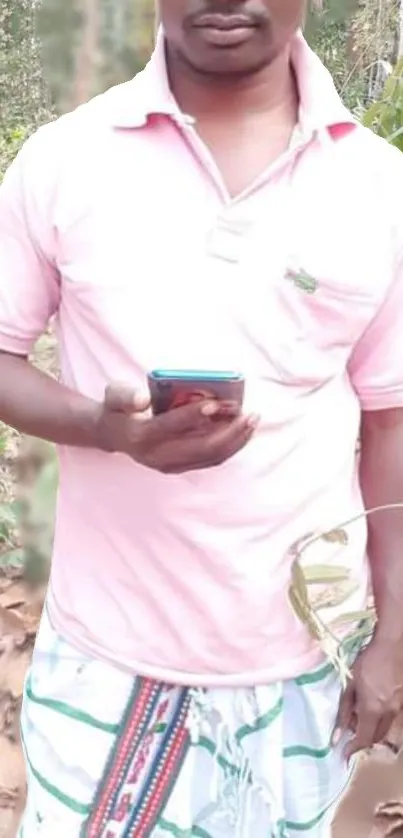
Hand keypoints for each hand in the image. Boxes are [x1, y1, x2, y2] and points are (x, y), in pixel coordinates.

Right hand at [96, 383, 258, 473]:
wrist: (112, 434)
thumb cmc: (118, 408)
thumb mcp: (114, 395)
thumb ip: (125, 396)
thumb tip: (142, 399)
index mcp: (141, 436)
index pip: (170, 426)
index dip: (192, 415)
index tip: (214, 403)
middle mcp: (156, 456)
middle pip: (199, 447)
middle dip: (227, 432)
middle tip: (248, 414)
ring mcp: (169, 465)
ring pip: (209, 457)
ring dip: (234, 441)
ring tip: (252, 421)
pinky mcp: (179, 468)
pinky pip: (210, 460)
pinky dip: (229, 447)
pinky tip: (243, 432)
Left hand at [333, 638, 402, 761]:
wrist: (390, 646)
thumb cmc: (366, 662)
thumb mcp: (349, 685)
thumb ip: (343, 713)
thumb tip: (336, 738)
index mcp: (373, 709)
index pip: (363, 739)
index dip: (353, 749)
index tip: (343, 754)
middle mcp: (388, 713)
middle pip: (375, 737)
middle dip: (361, 739)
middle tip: (349, 728)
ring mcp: (398, 708)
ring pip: (384, 729)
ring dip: (371, 729)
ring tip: (358, 714)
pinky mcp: (401, 701)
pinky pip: (389, 718)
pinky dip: (378, 719)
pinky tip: (370, 705)